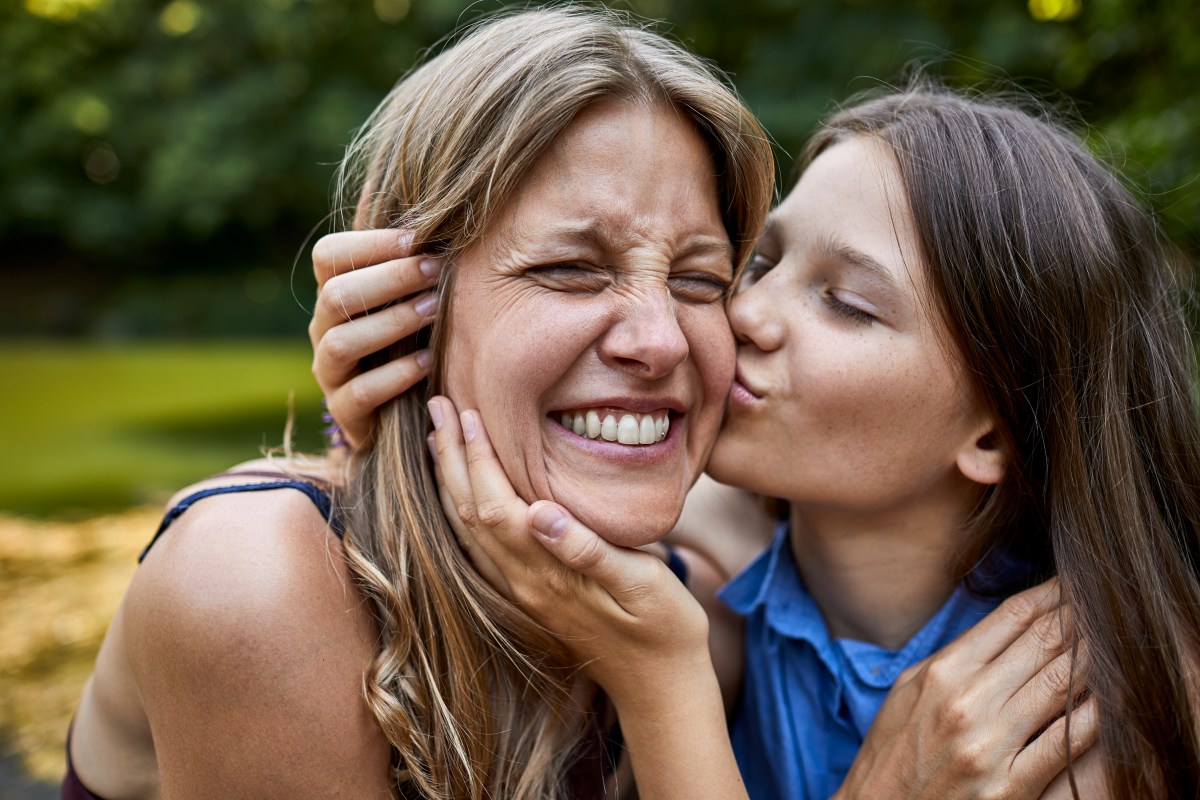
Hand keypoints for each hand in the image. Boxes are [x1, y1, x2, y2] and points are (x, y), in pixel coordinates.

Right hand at [309, 229, 441, 447]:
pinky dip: (396, 374)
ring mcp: (328, 372)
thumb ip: (407, 257)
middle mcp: (322, 330)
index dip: (370, 243)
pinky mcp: (344, 413)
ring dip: (393, 322)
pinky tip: (428, 362)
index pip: (328, 255)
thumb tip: (415, 192)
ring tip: (436, 311)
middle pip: (336, 294)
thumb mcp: (408, 298)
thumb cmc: (410, 341)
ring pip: (343, 342)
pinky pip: (360, 392)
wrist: (401, 414)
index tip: (418, 239)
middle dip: (390, 278)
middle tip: (436, 270)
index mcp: (333, 294)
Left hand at [428, 395, 746, 798]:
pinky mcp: (531, 597)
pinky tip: (463, 493)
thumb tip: (540, 514)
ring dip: (450, 481)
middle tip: (437, 407)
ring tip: (439, 439)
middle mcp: (524, 583)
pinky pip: (480, 548)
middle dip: (451, 457)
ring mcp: (523, 593)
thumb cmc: (663, 628)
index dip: (478, 458)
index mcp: (548, 574)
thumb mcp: (642, 584)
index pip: (496, 505)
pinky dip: (463, 511)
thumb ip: (589, 550)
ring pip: (468, 531)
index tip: (467, 412)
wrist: (661, 687)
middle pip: (470, 513)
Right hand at [834, 580, 1098, 799]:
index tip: (1073, 584)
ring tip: (1115, 640)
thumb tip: (1007, 627)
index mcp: (941, 673)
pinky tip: (1111, 698)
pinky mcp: (1011, 785)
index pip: (1011, 618)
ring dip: (1094, 658)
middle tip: (1105, 601)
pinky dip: (1094, 715)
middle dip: (1080, 617)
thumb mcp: (911, 690)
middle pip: (1042, 644)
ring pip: (1061, 685)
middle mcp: (967, 702)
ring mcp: (991, 745)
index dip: (1051, 594)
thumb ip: (957, 658)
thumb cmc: (895, 751)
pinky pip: (1066, 742)